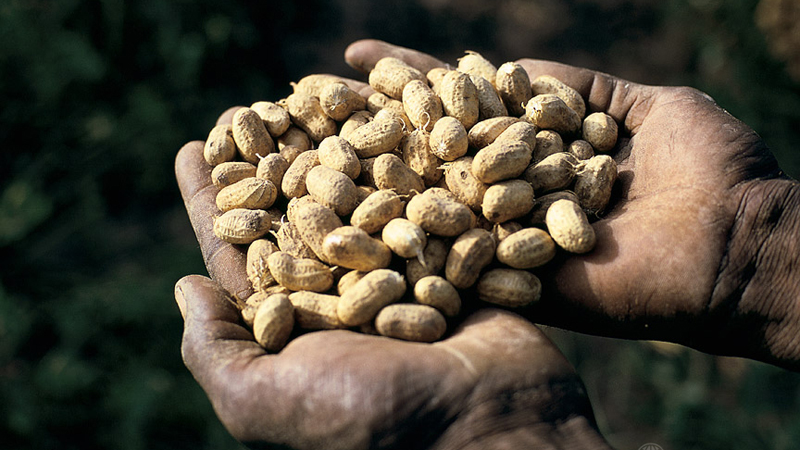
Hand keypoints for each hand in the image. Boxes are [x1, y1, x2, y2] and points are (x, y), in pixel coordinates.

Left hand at [175, 112, 610, 448]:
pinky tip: (382, 119)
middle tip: (248, 111)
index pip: (240, 253)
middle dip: (269, 162)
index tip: (192, 150)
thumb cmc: (377, 419)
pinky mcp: (452, 263)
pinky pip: (421, 206)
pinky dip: (403, 164)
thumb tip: (184, 288)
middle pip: (295, 215)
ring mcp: (399, 277)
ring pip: (357, 201)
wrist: (491, 426)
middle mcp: (341, 298)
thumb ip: (218, 352)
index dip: (213, 201)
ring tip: (308, 100)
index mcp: (294, 328)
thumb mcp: (269, 400)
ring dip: (332, 151)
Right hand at [346, 40, 799, 369]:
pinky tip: (351, 217)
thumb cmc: (710, 168)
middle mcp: (516, 196)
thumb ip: (574, 90)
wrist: (740, 245)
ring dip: (374, 179)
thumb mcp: (645, 105)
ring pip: (435, 206)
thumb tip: (506, 68)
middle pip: (437, 154)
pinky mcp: (518, 285)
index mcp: (542, 153)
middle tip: (310, 100)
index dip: (415, 83)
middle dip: (376, 126)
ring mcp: (512, 241)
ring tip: (311, 146)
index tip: (358, 59)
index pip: (467, 108)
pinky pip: (458, 263)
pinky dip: (409, 244)